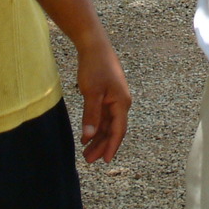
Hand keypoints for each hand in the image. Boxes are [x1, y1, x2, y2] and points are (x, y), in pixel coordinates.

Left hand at [75, 39, 131, 162]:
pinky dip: (95, 127)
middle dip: (102, 145)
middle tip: (89, 160)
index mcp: (121, 103)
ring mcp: (114, 99)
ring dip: (98, 138)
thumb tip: (89, 136)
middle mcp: (121, 103)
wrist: (94, 47)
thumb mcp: (91, 93)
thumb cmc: (95, 67)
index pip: (118, 130)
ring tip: (86, 152)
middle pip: (113, 129)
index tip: (105, 161)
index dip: (112, 146)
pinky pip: (103, 117)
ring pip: (107, 124)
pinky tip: (86, 136)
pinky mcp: (106, 96)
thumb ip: (91, 115)